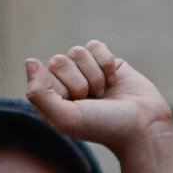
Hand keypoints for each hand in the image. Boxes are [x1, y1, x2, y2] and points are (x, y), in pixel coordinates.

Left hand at [25, 40, 172, 172]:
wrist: (143, 126)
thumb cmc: (104, 127)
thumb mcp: (66, 118)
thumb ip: (39, 94)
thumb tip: (30, 61)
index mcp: (51, 100)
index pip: (44, 74)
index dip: (64, 89)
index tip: (79, 106)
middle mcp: (66, 85)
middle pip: (60, 60)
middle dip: (81, 82)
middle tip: (94, 101)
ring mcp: (86, 72)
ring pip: (78, 51)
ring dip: (95, 75)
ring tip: (105, 94)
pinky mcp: (106, 63)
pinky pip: (95, 45)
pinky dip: (107, 63)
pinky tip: (114, 81)